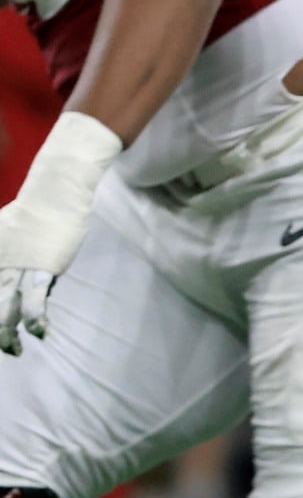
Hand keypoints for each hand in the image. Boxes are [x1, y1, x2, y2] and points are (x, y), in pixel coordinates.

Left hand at [0, 112, 118, 354]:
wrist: (56, 191)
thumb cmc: (37, 208)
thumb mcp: (9, 231)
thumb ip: (7, 252)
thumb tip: (18, 276)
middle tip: (4, 348)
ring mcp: (18, 268)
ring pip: (6, 310)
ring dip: (7, 335)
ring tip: (13, 351)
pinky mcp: (42, 268)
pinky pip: (34, 300)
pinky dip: (34, 318)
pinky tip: (38, 332)